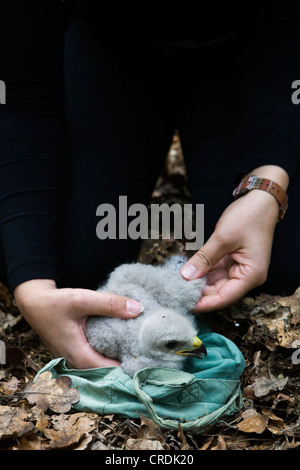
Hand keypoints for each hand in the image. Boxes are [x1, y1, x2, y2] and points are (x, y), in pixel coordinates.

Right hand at [14, 279, 143, 368]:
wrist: (34, 303)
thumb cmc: (56, 303)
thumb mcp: (83, 299)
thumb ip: (109, 304)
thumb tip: (138, 309)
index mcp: (79, 356)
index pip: (111, 372)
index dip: (131, 368)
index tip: (152, 360)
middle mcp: (77, 364)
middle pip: (109, 374)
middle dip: (129, 366)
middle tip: (153, 356)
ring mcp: (76, 361)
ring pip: (103, 369)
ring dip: (121, 361)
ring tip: (143, 352)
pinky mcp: (77, 355)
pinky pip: (98, 361)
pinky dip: (111, 356)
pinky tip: (126, 346)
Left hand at [181, 165, 288, 310]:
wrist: (260, 199)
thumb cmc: (248, 217)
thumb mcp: (223, 238)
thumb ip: (204, 258)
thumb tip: (186, 276)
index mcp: (251, 275)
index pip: (225, 298)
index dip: (204, 303)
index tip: (185, 304)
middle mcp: (247, 276)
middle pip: (220, 292)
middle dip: (199, 293)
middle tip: (176, 292)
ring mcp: (240, 268)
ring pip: (216, 283)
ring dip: (199, 283)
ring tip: (178, 284)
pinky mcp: (233, 261)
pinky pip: (215, 271)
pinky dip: (202, 272)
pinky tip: (187, 273)